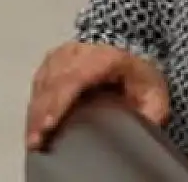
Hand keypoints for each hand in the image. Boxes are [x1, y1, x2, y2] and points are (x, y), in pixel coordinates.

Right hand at [25, 41, 169, 149]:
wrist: (131, 48)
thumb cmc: (141, 74)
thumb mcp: (155, 91)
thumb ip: (152, 110)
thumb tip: (145, 127)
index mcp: (110, 56)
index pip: (78, 76)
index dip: (61, 100)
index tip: (50, 123)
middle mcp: (83, 51)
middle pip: (55, 82)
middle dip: (43, 113)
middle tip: (36, 140)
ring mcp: (65, 53)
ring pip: (43, 82)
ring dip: (36, 111)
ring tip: (33, 137)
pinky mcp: (52, 60)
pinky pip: (39, 82)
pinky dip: (35, 104)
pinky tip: (34, 124)